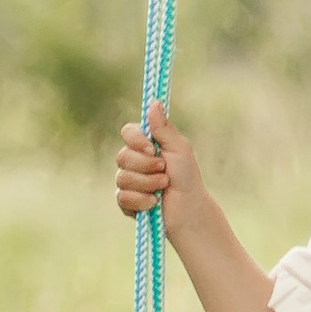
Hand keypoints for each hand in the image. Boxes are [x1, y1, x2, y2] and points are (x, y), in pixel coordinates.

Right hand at [116, 100, 202, 227]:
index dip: (136, 140)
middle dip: (146, 166)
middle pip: (122, 156)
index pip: (127, 132)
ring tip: (163, 188)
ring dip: (147, 184)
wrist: (188, 208)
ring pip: (122, 178)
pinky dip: (141, 201)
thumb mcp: (178, 149)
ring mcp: (127, 181)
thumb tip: (154, 102)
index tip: (152, 148)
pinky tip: (154, 203)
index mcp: (146, 145)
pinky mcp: (125, 201)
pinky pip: (122, 197)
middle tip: (164, 171)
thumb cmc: (186, 177)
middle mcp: (133, 161)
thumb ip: (164, 128)